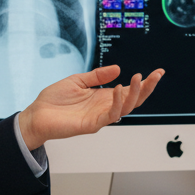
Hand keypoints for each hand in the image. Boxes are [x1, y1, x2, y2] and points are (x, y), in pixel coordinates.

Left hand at [17, 65, 164, 149]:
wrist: (36, 115)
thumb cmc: (53, 101)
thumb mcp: (77, 81)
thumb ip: (97, 76)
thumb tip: (117, 69)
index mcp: (103, 97)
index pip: (129, 90)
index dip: (144, 82)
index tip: (157, 72)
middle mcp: (104, 107)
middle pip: (133, 100)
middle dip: (147, 88)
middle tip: (156, 75)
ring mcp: (99, 117)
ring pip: (126, 108)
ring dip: (135, 94)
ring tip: (139, 78)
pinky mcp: (91, 124)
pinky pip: (110, 115)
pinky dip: (116, 102)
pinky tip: (117, 89)